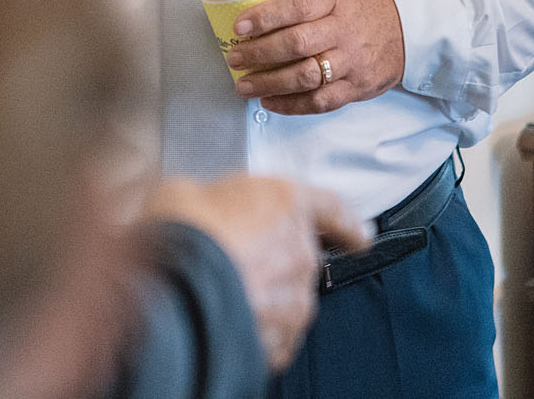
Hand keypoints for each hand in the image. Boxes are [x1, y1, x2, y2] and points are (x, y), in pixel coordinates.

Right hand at [141, 175, 370, 370]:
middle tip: (229, 259)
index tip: (360, 236)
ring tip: (216, 293)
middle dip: (269, 261)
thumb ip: (212, 200)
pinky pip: (272, 334)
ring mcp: (294, 301)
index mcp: (285, 202)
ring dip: (260, 297)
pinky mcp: (280, 341)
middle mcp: (300, 252)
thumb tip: (198, 208)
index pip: (331, 209)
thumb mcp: (186, 192)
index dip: (347, 223)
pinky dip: (252, 329)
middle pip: (298, 257)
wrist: (172, 290)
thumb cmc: (181, 234)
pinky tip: (220, 320)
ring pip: (285, 299)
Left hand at [223, 0, 405, 114]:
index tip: (239, 26)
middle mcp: (344, 31)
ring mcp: (352, 62)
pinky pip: (320, 102)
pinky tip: (269, 101)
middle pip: (297, 44)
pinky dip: (291, 105)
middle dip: (259, 54)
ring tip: (244, 86)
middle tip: (235, 59)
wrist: (406, 27)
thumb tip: (254, 6)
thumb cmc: (359, 5)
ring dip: (269, 84)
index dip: (265, 17)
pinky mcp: (357, 87)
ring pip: (306, 77)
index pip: (297, 6)